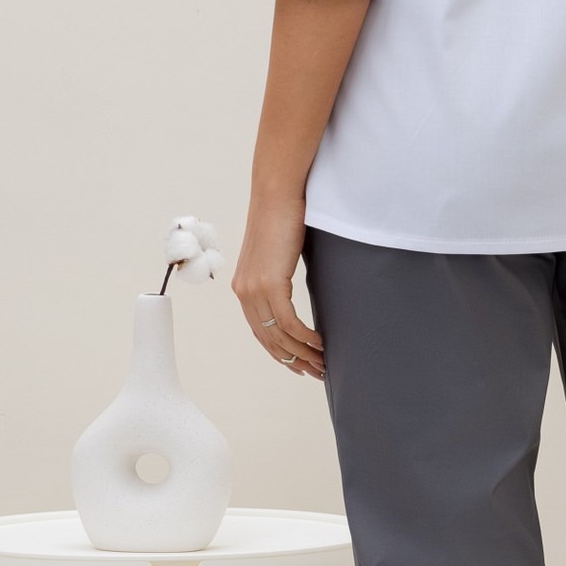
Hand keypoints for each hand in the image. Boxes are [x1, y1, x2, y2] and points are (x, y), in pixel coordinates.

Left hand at [231, 189, 324, 378]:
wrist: (277, 194)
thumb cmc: (282, 218)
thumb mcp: (277, 253)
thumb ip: (278, 274)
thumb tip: (292, 290)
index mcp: (243, 287)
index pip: (260, 331)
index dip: (280, 352)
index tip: (299, 364)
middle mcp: (244, 292)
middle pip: (270, 339)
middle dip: (294, 360)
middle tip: (316, 371)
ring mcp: (255, 289)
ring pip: (280, 335)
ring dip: (303, 353)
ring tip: (323, 362)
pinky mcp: (270, 284)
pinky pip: (289, 322)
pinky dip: (305, 337)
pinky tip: (320, 343)